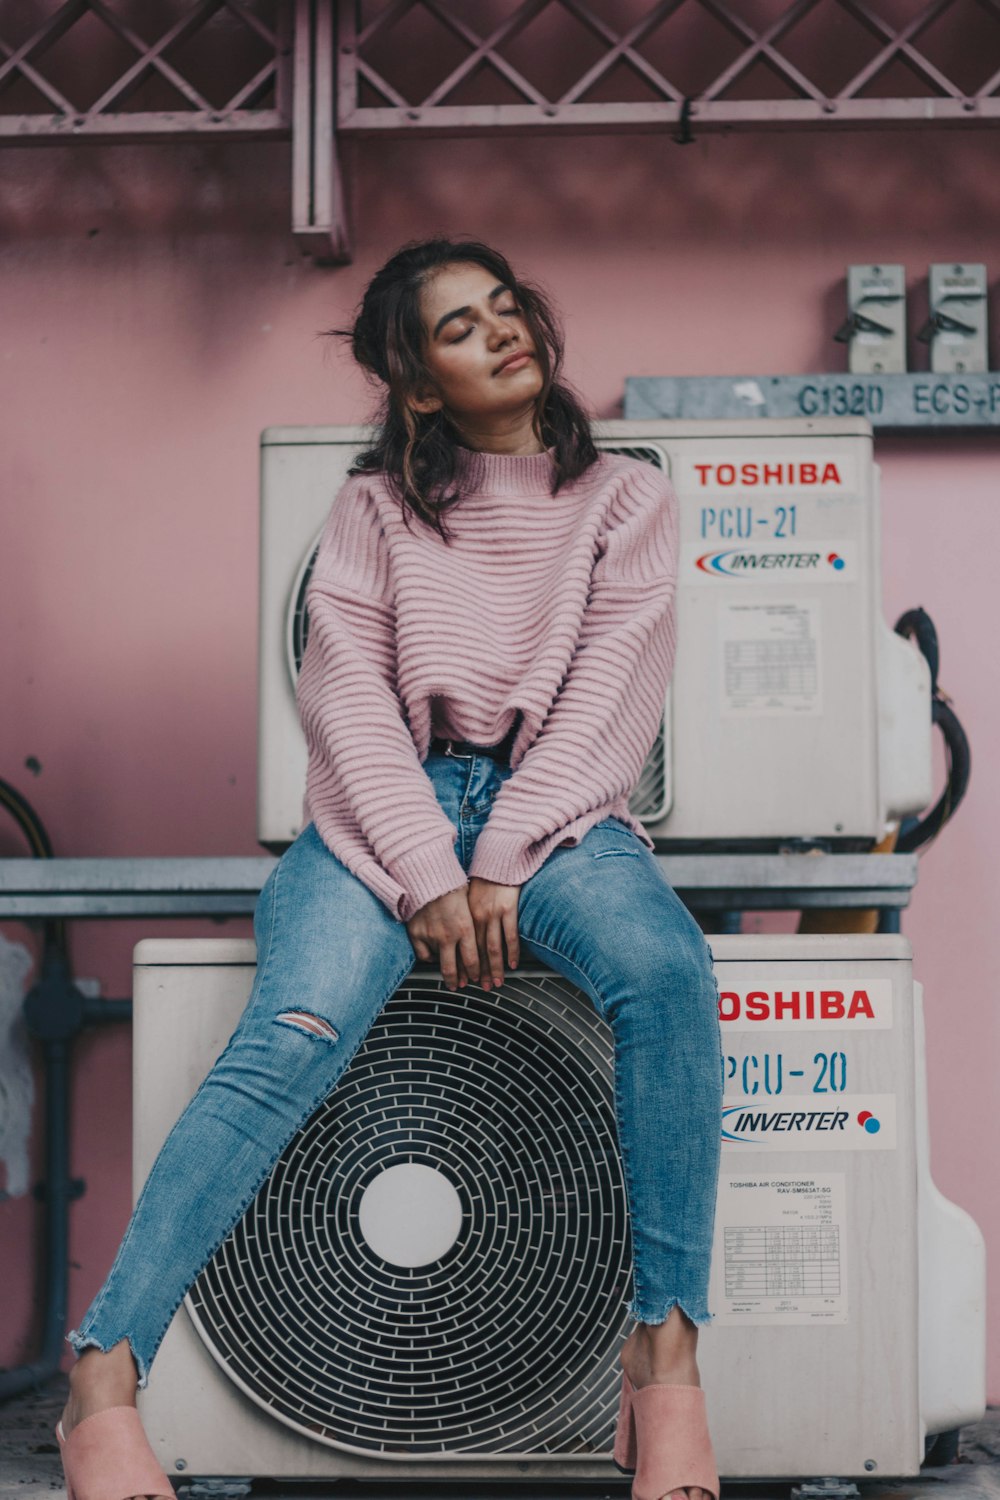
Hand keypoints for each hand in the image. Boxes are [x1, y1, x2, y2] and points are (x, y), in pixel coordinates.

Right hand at [406, 885, 479, 991]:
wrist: (426, 874)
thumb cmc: (450, 885)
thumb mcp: (469, 905)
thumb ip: (472, 924)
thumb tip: (478, 936)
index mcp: (466, 927)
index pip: (473, 960)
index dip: (476, 973)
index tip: (476, 978)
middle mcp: (449, 935)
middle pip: (454, 969)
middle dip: (458, 981)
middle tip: (459, 985)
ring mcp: (431, 936)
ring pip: (439, 963)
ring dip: (445, 970)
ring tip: (449, 975)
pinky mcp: (416, 933)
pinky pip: (423, 955)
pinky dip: (428, 957)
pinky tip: (433, 956)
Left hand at [467, 877, 520, 991]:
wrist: (498, 859)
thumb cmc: (485, 879)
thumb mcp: (469, 899)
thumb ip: (468, 918)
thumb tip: (466, 937)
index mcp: (467, 916)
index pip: (465, 947)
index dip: (466, 966)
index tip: (467, 980)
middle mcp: (478, 917)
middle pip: (478, 951)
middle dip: (480, 972)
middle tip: (483, 987)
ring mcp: (494, 914)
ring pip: (494, 948)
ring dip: (495, 968)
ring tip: (497, 982)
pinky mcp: (509, 909)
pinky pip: (511, 936)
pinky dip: (512, 952)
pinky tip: (512, 964)